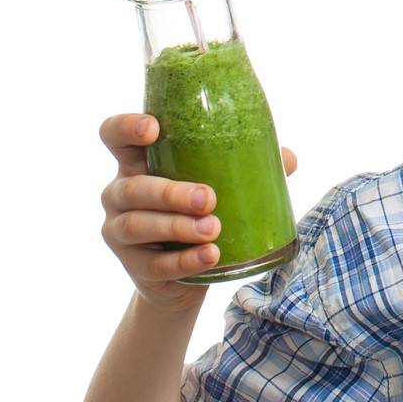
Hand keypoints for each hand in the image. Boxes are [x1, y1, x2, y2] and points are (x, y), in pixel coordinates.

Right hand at [98, 112, 297, 313]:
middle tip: (209, 198)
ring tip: (213, 230)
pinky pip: (154, 265)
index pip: (114, 136)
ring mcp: (120, 231)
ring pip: (137, 225)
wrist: (185, 273)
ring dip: (177, 227)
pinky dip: (184, 261)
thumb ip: (248, 168)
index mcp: (139, 164)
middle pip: (132, 187)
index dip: (126, 127)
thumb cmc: (200, 213)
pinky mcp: (134, 266)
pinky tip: (210, 256)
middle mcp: (120, 194)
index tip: (154, 129)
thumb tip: (288, 158)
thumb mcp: (220, 185)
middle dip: (170, 192)